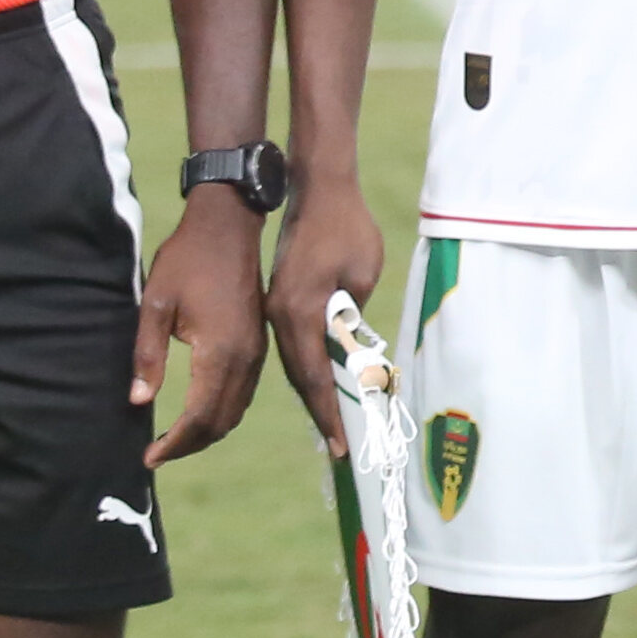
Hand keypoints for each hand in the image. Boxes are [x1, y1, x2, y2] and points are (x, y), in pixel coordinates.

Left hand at [136, 184, 268, 465]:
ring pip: (237, 411)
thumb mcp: (154, 305)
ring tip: (175, 439)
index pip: (200, 416)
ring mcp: (256, 353)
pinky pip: (244, 393)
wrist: (229, 227)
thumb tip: (138, 401)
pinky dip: (222, 412)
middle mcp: (245, 359)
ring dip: (208, 431)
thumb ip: (147, 356)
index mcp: (220, 352)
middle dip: (190, 444)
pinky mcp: (258, 345)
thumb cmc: (186, 261)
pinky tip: (200, 410)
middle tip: (157, 454)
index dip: (175, 443)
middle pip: (222, 421)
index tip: (148, 457)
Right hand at [267, 173, 387, 453]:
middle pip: (299, 376)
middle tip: (338, 447)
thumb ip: (353, 316)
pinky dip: (306, 368)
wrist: (317, 190)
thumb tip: (351, 350)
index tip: (339, 444)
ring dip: (312, 393)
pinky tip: (320, 385)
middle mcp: (279, 315)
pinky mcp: (279, 300)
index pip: (314, 376)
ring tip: (331, 426)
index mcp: (298, 312)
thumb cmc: (347, 227)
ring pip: (294, 362)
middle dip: (320, 412)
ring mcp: (275, 308)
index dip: (328, 412)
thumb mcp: (361, 274)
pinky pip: (292, 345)